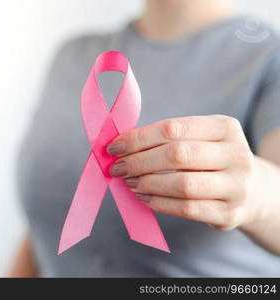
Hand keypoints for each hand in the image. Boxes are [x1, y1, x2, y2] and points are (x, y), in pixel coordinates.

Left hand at [107, 115, 267, 230]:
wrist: (253, 191)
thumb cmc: (211, 161)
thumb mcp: (199, 140)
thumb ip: (165, 140)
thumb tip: (120, 148)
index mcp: (224, 127)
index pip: (172, 129)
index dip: (138, 139)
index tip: (114, 148)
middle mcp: (236, 154)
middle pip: (176, 155)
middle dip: (139, 162)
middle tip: (118, 168)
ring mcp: (236, 186)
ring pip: (182, 184)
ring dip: (147, 184)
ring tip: (129, 183)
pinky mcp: (229, 213)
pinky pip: (186, 209)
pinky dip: (158, 203)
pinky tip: (143, 198)